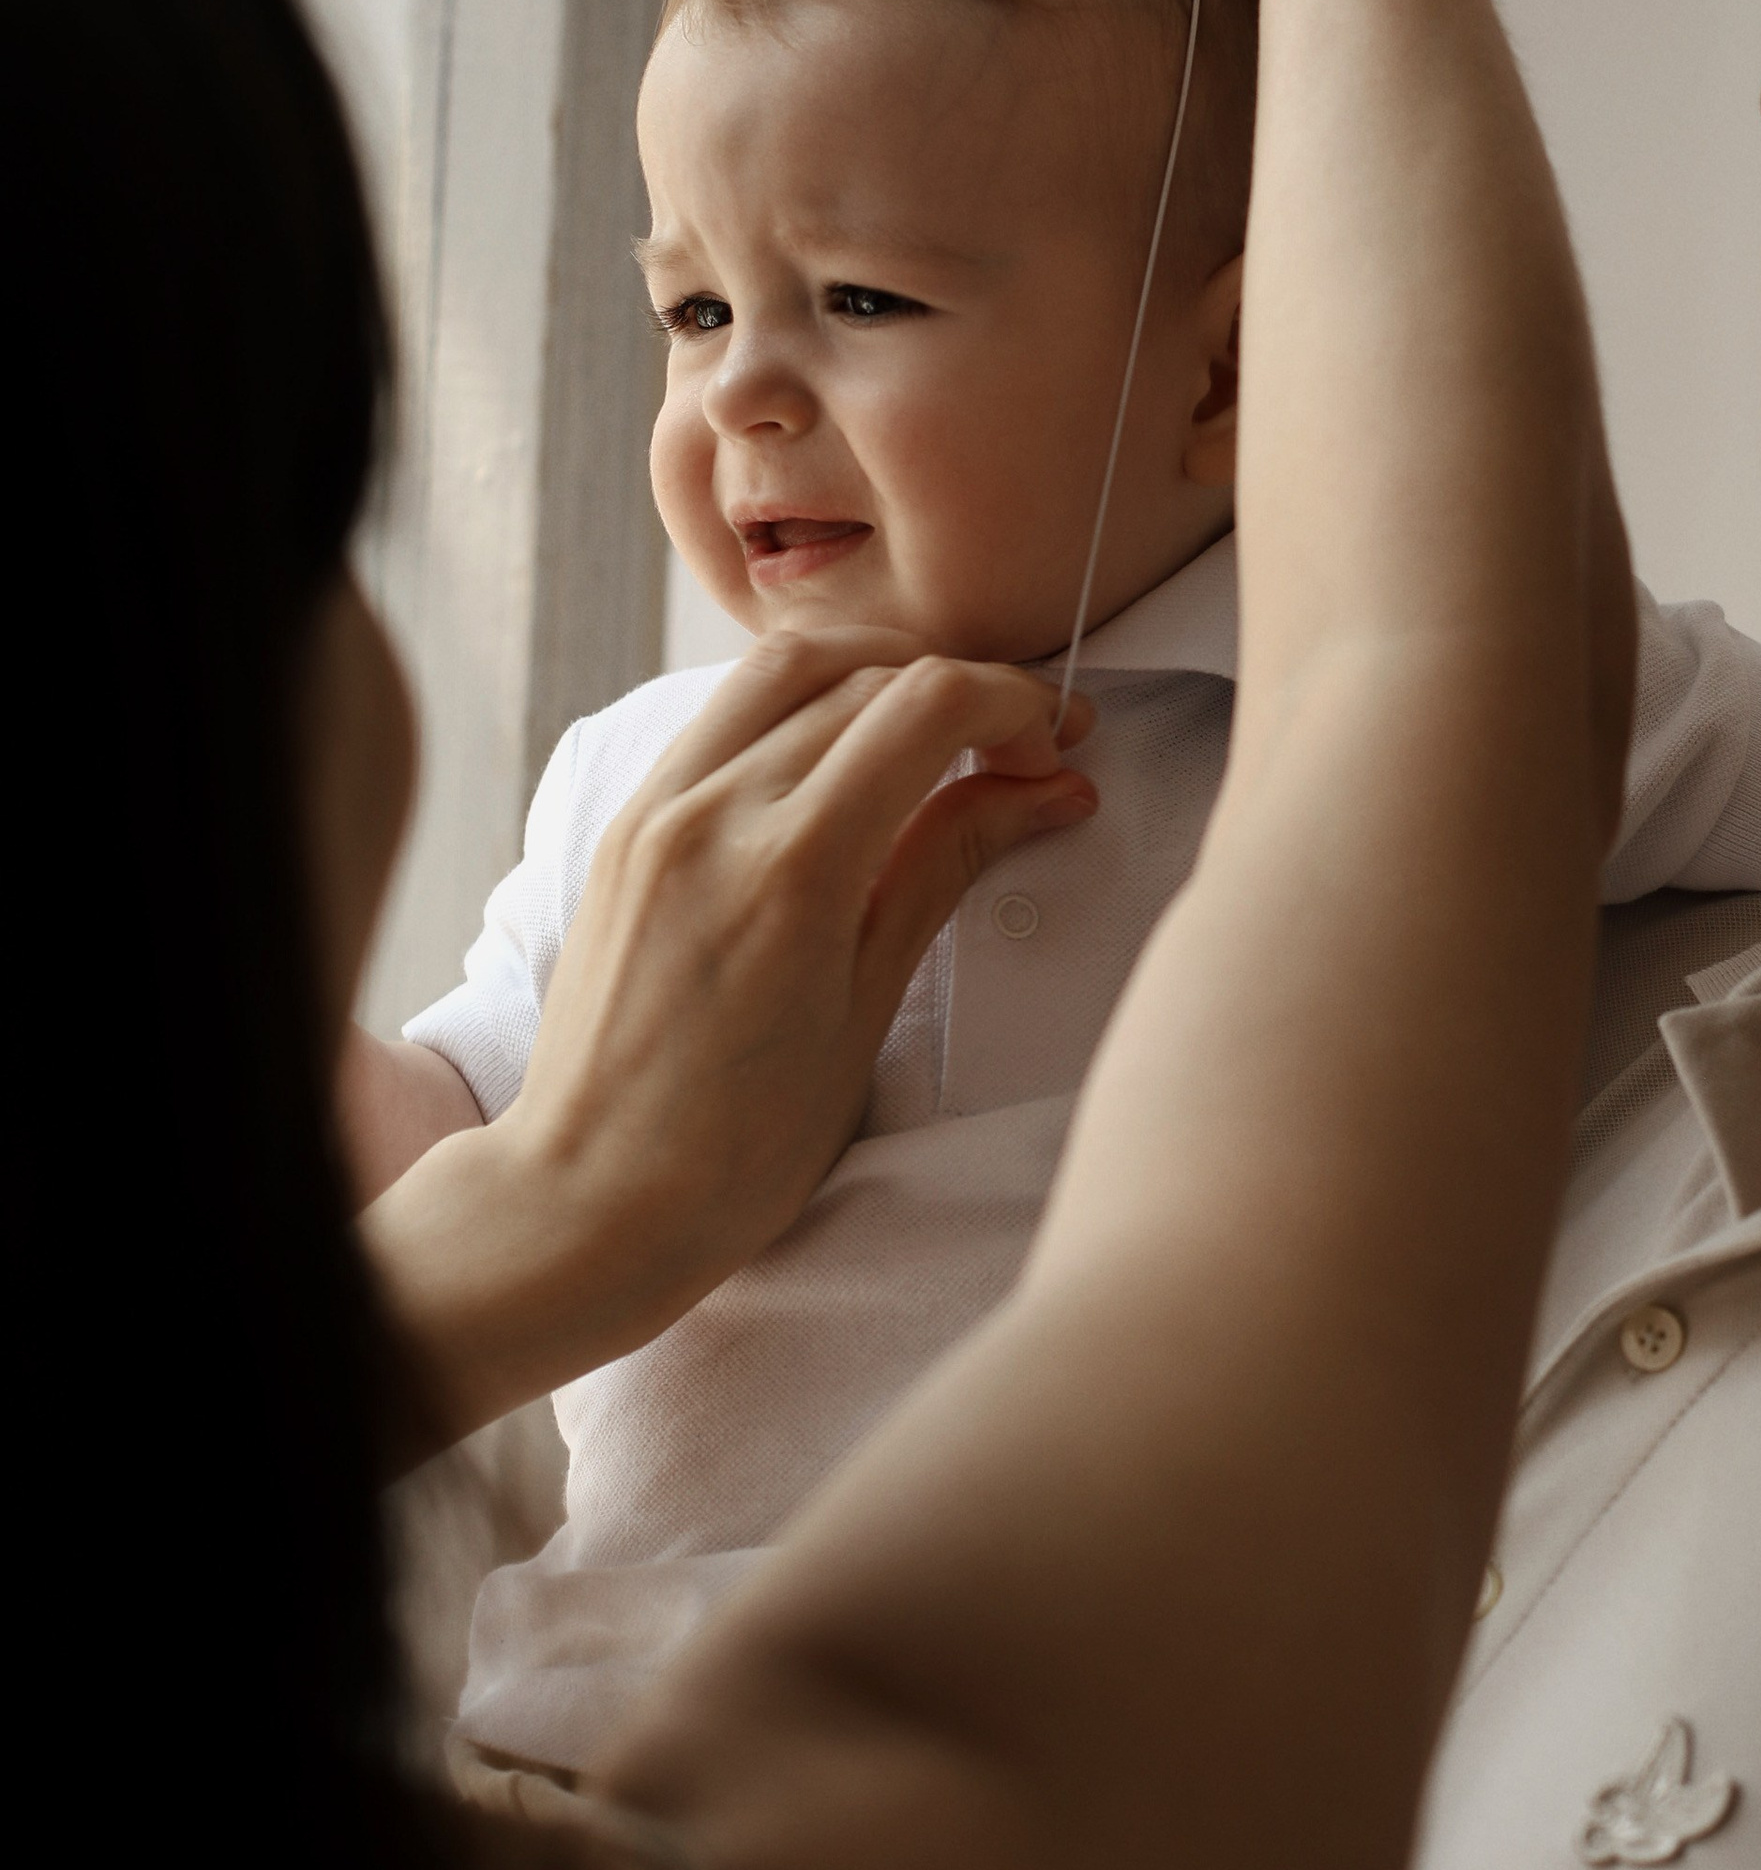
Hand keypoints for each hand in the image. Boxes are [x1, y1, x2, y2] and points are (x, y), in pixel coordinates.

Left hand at [368, 636, 1094, 1443]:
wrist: (591, 1200)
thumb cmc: (738, 1148)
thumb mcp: (869, 1008)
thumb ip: (945, 867)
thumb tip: (1045, 789)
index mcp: (788, 867)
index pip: (926, 706)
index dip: (1015, 706)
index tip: (1059, 748)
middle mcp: (710, 812)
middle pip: (866, 675)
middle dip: (964, 693)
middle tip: (1025, 751)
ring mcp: (655, 810)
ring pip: (787, 669)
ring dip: (879, 675)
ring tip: (938, 738)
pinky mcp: (627, 825)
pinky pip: (725, 716)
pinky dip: (803, 706)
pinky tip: (847, 760)